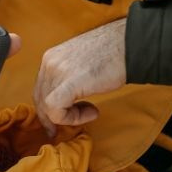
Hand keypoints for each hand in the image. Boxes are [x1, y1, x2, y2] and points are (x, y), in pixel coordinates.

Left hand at [33, 18, 126, 134]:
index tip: (63, 117)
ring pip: (47, 107)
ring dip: (69, 117)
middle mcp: (49, 63)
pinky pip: (56, 111)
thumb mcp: (81, 64)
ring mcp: (56, 72)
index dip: (49, 108)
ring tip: (91, 111)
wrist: (131, 45)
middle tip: (67, 127)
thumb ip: (68, 78)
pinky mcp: (69, 83)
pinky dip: (72, 118)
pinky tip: (93, 111)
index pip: (40, 88)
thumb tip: (64, 102)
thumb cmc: (114, 54)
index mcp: (51, 57)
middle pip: (40, 99)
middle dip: (52, 117)